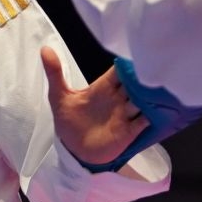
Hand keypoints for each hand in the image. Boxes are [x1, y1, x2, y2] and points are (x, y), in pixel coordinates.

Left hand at [40, 47, 147, 166]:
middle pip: (135, 83)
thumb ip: (54, 73)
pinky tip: (157, 108)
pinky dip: (152, 114)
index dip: (128, 64)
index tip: (137, 55)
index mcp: (103, 87)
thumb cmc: (68, 122)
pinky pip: (145, 119)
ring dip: (149, 94)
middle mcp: (118, 98)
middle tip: (152, 69)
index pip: (120, 71)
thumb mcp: (59, 97)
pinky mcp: (130, 130)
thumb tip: (44, 49)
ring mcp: (125, 114)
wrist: (74, 151)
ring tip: (157, 88)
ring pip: (143, 99)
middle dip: (143, 77)